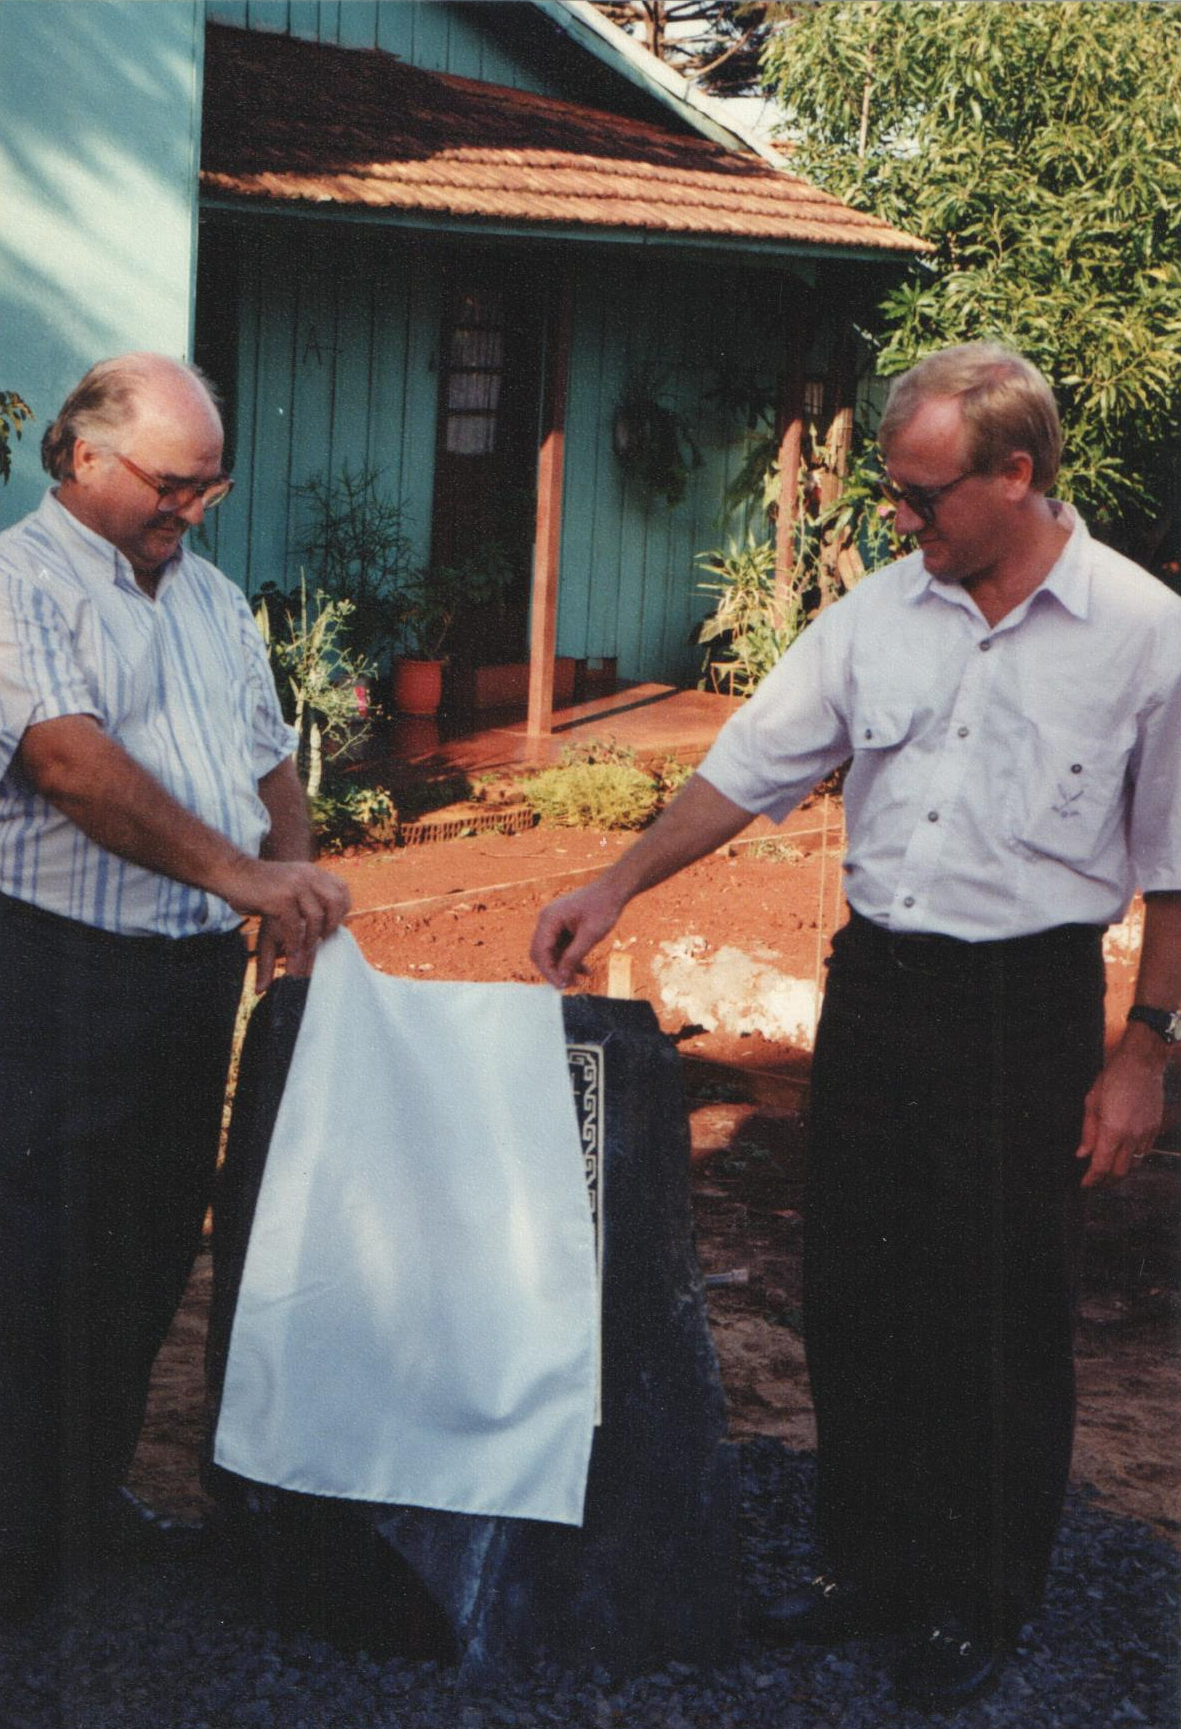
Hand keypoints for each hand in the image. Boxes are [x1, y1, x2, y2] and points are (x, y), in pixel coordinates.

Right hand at [219, 858, 351, 991]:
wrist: (231, 871)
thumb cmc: (257, 883)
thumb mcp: (288, 882)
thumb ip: (306, 894)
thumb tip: (323, 920)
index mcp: (312, 871)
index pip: (342, 890)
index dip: (342, 910)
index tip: (332, 926)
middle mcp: (307, 875)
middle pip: (336, 902)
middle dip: (332, 925)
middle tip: (322, 939)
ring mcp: (294, 885)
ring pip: (316, 917)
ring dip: (312, 938)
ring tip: (305, 950)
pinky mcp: (280, 898)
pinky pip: (294, 926)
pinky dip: (293, 942)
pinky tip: (290, 952)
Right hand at [530, 880, 625, 987]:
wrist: (613, 890)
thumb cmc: (603, 907)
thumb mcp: (590, 936)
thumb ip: (574, 957)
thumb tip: (562, 977)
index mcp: (549, 919)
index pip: (540, 952)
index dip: (548, 971)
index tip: (561, 985)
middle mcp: (547, 920)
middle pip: (542, 953)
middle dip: (554, 970)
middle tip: (568, 985)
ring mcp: (554, 923)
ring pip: (552, 953)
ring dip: (564, 967)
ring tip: (580, 980)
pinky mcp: (563, 926)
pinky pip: (561, 947)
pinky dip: (571, 959)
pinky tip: (585, 970)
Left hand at [1075, 1039, 1164, 1187]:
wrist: (1141, 1064)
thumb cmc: (1112, 1079)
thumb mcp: (1091, 1103)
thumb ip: (1088, 1132)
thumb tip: (1082, 1154)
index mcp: (1113, 1130)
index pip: (1101, 1165)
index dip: (1092, 1179)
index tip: (1085, 1184)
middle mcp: (1132, 1136)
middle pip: (1121, 1171)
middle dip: (1107, 1180)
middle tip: (1096, 1181)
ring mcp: (1147, 1133)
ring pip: (1135, 1163)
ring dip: (1122, 1170)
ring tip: (1109, 1169)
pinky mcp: (1156, 1128)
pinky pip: (1145, 1151)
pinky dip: (1133, 1157)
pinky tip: (1124, 1153)